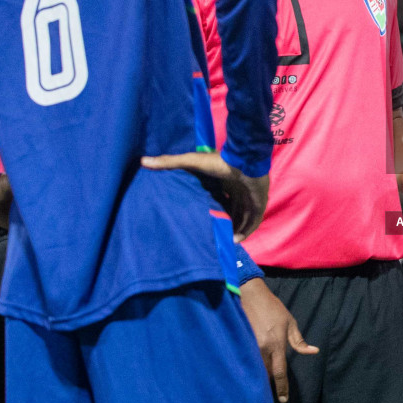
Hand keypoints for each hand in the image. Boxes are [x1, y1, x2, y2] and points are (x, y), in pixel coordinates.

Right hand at [141, 151, 270, 240]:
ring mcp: (250, 197)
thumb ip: (170, 162)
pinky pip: (253, 222)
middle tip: (214, 235)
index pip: (221, 198)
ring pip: (243, 217)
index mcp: (226, 182)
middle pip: (233, 210)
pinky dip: (246, 231)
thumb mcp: (191, 162)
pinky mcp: (259, 204)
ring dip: (235, 229)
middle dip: (225, 222)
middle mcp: (239, 190)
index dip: (214, 209)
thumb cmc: (219, 162)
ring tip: (223, 241)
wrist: (244, 160)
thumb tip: (143, 161)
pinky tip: (235, 241)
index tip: (204, 220)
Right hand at [237, 279, 316, 401]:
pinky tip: (249, 370)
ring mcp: (248, 347)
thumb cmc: (272, 308)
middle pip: (266, 374)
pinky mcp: (238, 343)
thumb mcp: (290, 322)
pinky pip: (246, 361)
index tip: (282, 400)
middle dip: (271, 381)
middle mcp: (261, 349)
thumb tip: (313, 352)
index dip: (282, 388)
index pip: (280, 372)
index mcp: (276, 345)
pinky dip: (250, 367)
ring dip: (260, 375)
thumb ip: (299, 341)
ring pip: (255, 369)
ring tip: (261, 381)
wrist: (249, 294)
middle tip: (274, 389)